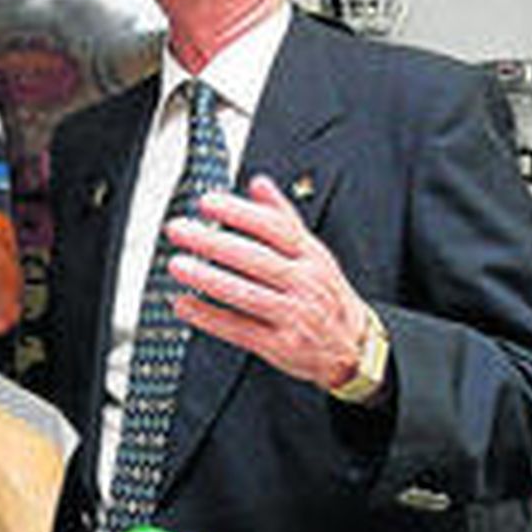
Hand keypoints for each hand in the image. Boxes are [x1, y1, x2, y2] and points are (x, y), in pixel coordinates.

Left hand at [165, 173, 368, 391]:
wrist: (353, 349)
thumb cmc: (325, 296)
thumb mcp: (314, 253)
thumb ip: (283, 218)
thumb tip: (258, 183)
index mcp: (312, 256)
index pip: (275, 228)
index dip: (240, 212)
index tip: (207, 202)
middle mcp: (305, 283)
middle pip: (256, 258)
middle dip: (213, 242)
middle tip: (180, 230)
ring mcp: (294, 316)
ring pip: (246, 294)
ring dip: (208, 279)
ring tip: (177, 265)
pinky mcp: (281, 346)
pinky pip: (239, 329)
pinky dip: (209, 317)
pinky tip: (184, 305)